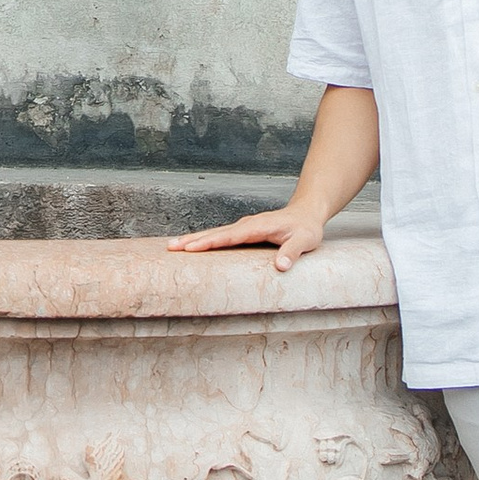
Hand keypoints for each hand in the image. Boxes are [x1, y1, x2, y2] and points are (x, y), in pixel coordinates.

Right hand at [167, 203, 326, 274]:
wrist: (307, 213)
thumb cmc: (306, 228)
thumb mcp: (305, 240)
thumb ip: (292, 252)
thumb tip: (280, 266)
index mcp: (257, 227)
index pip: (229, 236)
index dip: (210, 242)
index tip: (191, 248)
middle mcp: (247, 225)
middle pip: (215, 233)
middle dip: (193, 240)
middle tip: (171, 247)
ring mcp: (244, 227)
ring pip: (215, 234)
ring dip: (195, 239)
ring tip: (174, 246)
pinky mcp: (244, 231)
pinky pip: (221, 236)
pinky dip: (205, 240)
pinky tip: (194, 246)